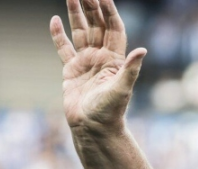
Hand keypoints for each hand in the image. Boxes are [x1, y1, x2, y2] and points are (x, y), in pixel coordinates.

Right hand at [50, 0, 146, 131]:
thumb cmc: (110, 112)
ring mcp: (86, 63)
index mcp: (115, 59)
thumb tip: (143, 50)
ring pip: (80, 32)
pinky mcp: (71, 71)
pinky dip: (58, 35)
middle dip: (91, 6)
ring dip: (76, 14)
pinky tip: (54, 20)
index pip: (113, 28)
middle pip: (96, 25)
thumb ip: (131, 69)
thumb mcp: (122, 89)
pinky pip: (64, 48)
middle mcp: (101, 57)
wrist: (93, 128)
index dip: (109, 11)